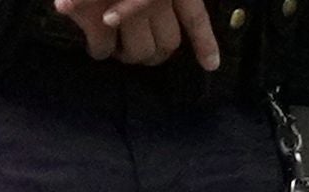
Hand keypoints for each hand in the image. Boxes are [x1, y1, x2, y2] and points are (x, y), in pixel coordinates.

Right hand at [55, 0, 221, 72]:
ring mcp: (129, 11)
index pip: (195, 18)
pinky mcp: (98, 19)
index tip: (211, 65)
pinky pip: (103, 47)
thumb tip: (168, 9)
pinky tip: (97, 48)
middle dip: (155, 54)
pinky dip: (100, 51)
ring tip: (119, 50)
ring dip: (130, 56)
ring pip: (139, 51)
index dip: (205, 44)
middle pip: (168, 43)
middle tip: (142, 53)